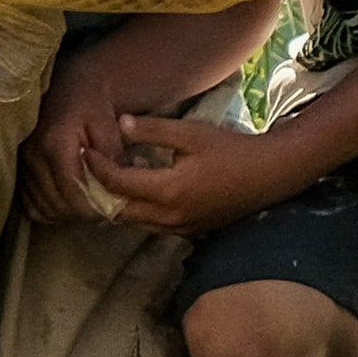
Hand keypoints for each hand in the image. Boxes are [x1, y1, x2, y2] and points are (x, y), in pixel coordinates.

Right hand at [19, 23, 194, 223]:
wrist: (65, 87)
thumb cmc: (92, 105)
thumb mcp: (110, 125)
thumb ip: (113, 158)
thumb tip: (117, 191)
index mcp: (56, 143)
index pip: (73, 192)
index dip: (94, 208)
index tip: (112, 209)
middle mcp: (33, 156)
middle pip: (58, 205)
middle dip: (83, 214)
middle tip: (105, 211)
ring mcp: (21, 165)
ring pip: (44, 208)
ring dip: (67, 214)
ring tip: (88, 206)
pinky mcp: (16, 170)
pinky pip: (31, 205)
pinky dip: (50, 210)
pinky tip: (68, 202)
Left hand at [73, 114, 293, 237]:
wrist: (270, 174)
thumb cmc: (232, 149)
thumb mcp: (192, 134)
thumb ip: (155, 130)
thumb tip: (121, 124)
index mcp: (168, 191)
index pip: (117, 183)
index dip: (97, 167)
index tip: (86, 151)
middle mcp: (170, 217)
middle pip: (118, 211)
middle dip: (102, 191)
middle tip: (94, 169)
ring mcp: (180, 228)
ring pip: (134, 222)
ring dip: (121, 203)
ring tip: (116, 178)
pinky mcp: (190, 232)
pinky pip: (153, 226)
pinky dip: (141, 210)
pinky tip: (145, 189)